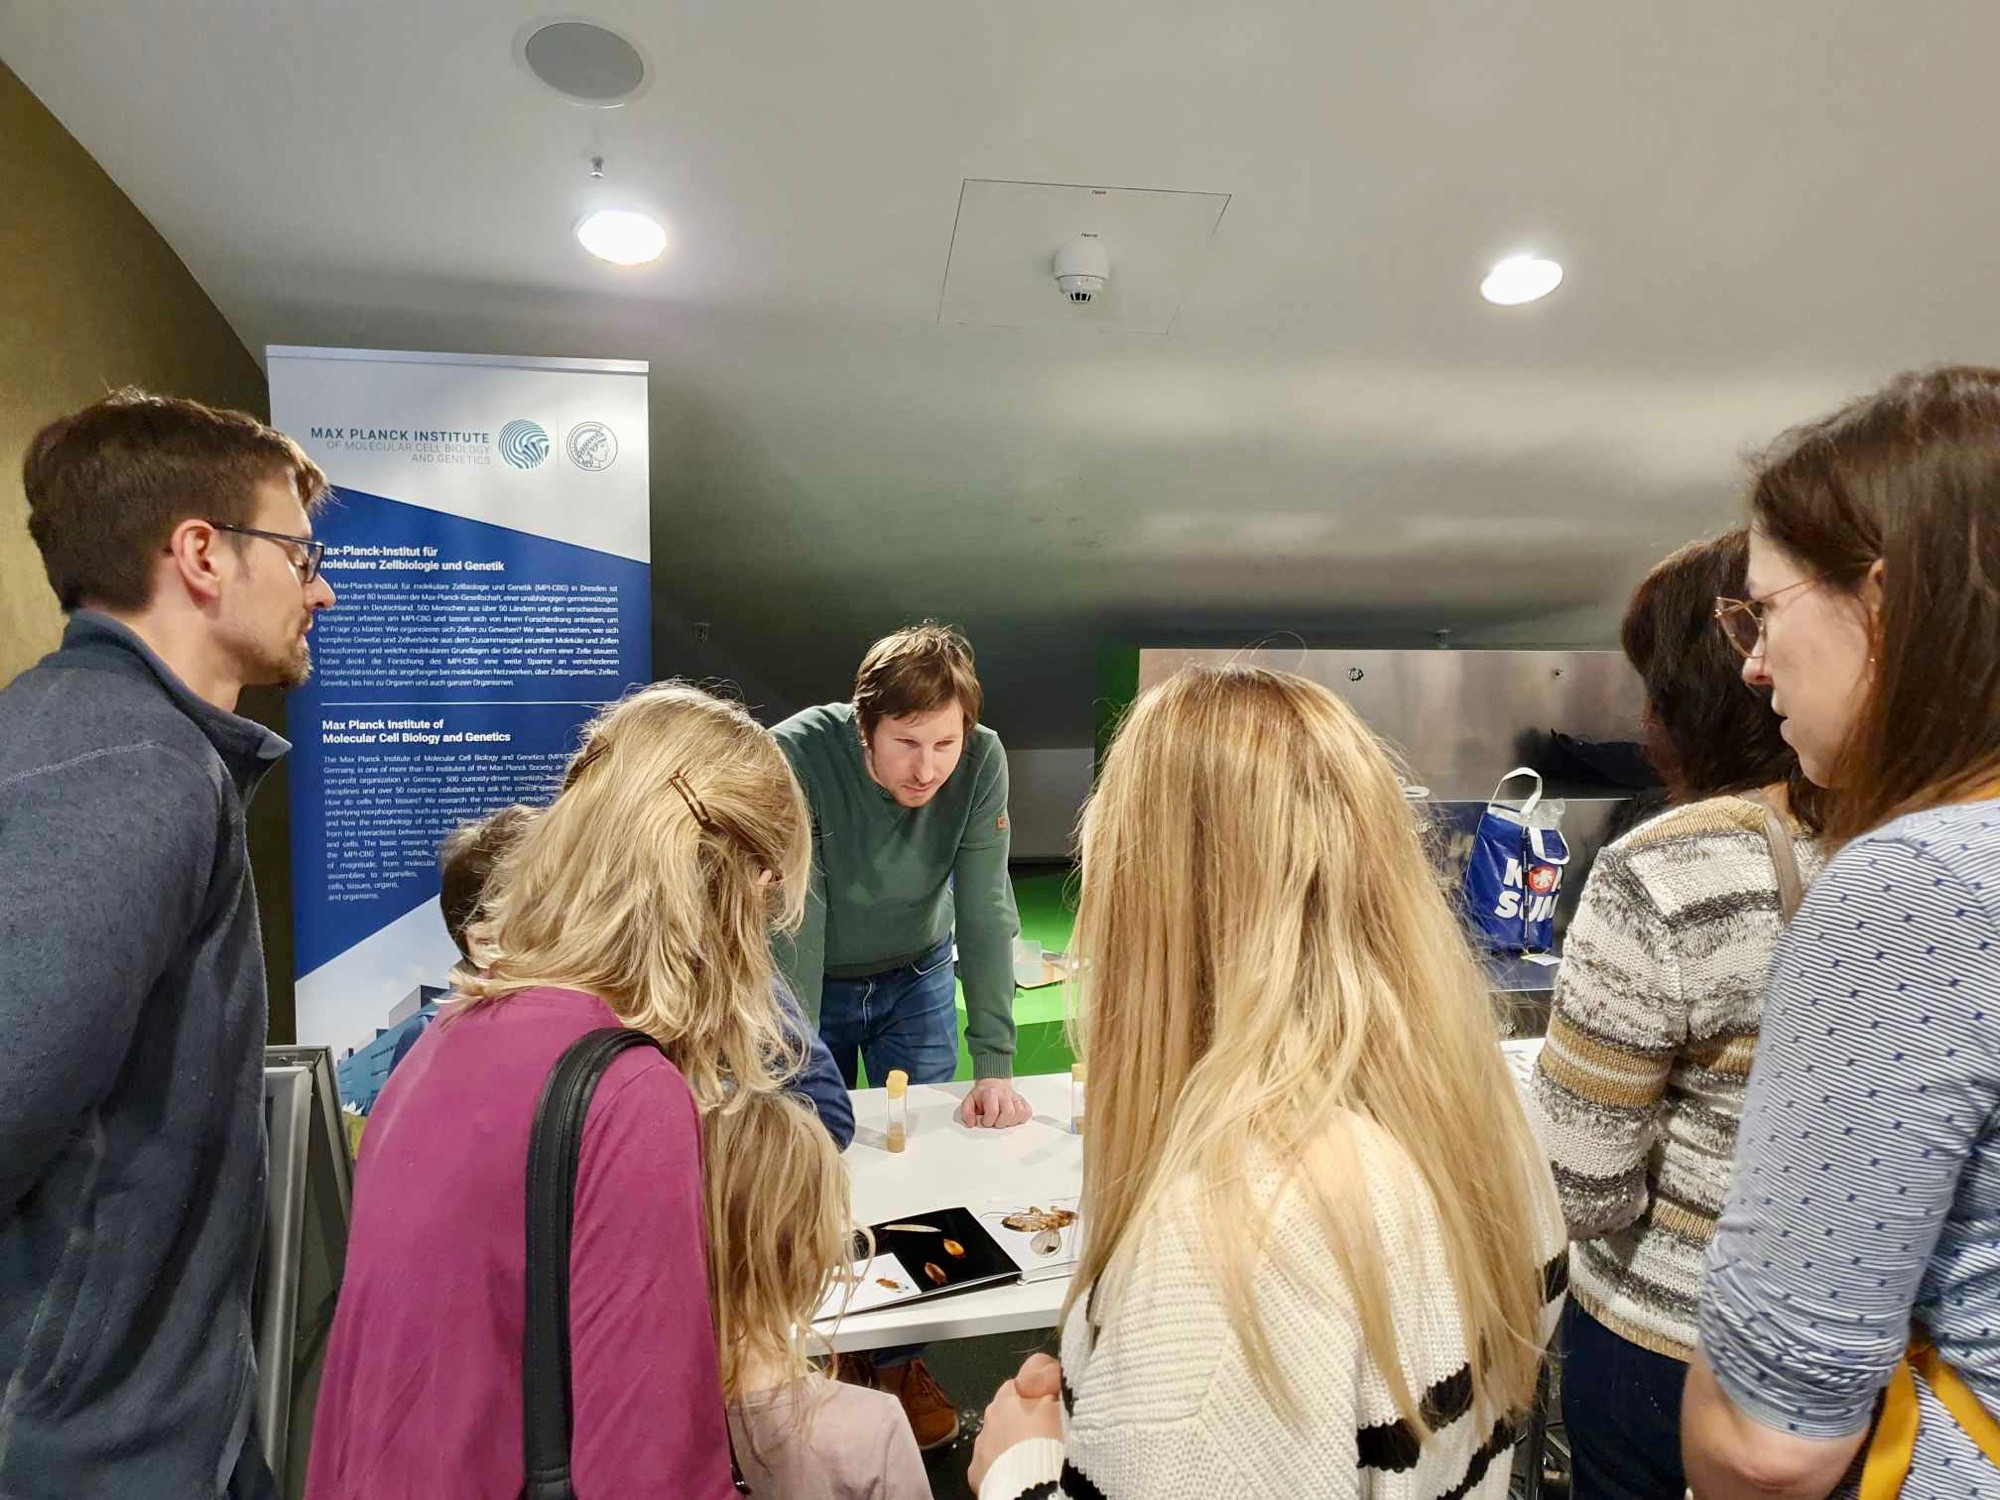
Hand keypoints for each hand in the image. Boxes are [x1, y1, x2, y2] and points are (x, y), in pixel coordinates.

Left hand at [960, 1077, 1032, 1128]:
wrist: (992, 1084)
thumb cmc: (982, 1095)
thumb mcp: (969, 1101)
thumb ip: (966, 1112)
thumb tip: (971, 1123)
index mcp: (991, 1092)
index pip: (993, 1112)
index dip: (988, 1121)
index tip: (985, 1121)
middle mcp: (1005, 1093)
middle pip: (1008, 1113)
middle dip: (1000, 1123)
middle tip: (995, 1121)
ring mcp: (1015, 1097)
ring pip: (1019, 1113)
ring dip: (1011, 1121)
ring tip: (1003, 1120)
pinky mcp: (1023, 1101)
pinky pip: (1027, 1112)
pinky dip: (1021, 1118)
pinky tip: (1012, 1118)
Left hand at [967, 1356, 1063, 1491]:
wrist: (1033, 1492)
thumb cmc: (1056, 1447)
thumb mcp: (1070, 1404)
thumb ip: (1057, 1379)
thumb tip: (1048, 1370)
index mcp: (1018, 1390)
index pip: (1036, 1367)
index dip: (1053, 1380)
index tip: (1064, 1397)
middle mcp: (995, 1410)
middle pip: (1016, 1399)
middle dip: (1031, 1409)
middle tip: (1053, 1430)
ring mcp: (983, 1441)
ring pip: (1001, 1429)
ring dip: (1016, 1437)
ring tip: (1038, 1455)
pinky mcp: (977, 1470)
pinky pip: (992, 1459)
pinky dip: (1005, 1463)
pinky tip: (1021, 1473)